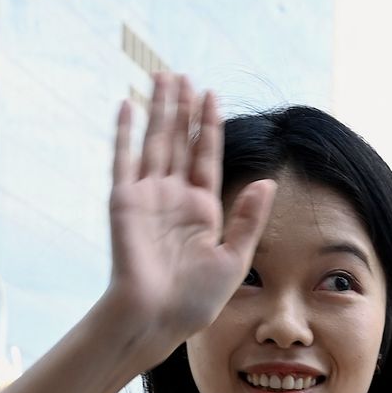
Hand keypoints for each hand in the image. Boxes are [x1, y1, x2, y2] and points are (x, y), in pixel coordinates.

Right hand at [103, 72, 275, 367]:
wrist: (158, 318)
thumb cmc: (195, 299)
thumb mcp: (234, 258)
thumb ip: (248, 219)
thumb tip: (267, 182)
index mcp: (202, 208)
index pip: (207, 156)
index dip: (208, 125)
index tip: (212, 94)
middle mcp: (174, 197)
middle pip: (180, 141)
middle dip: (182, 108)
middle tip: (183, 74)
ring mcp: (148, 196)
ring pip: (156, 142)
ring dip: (159, 110)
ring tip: (164, 78)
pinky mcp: (125, 202)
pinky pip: (124, 160)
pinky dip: (125, 133)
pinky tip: (128, 106)